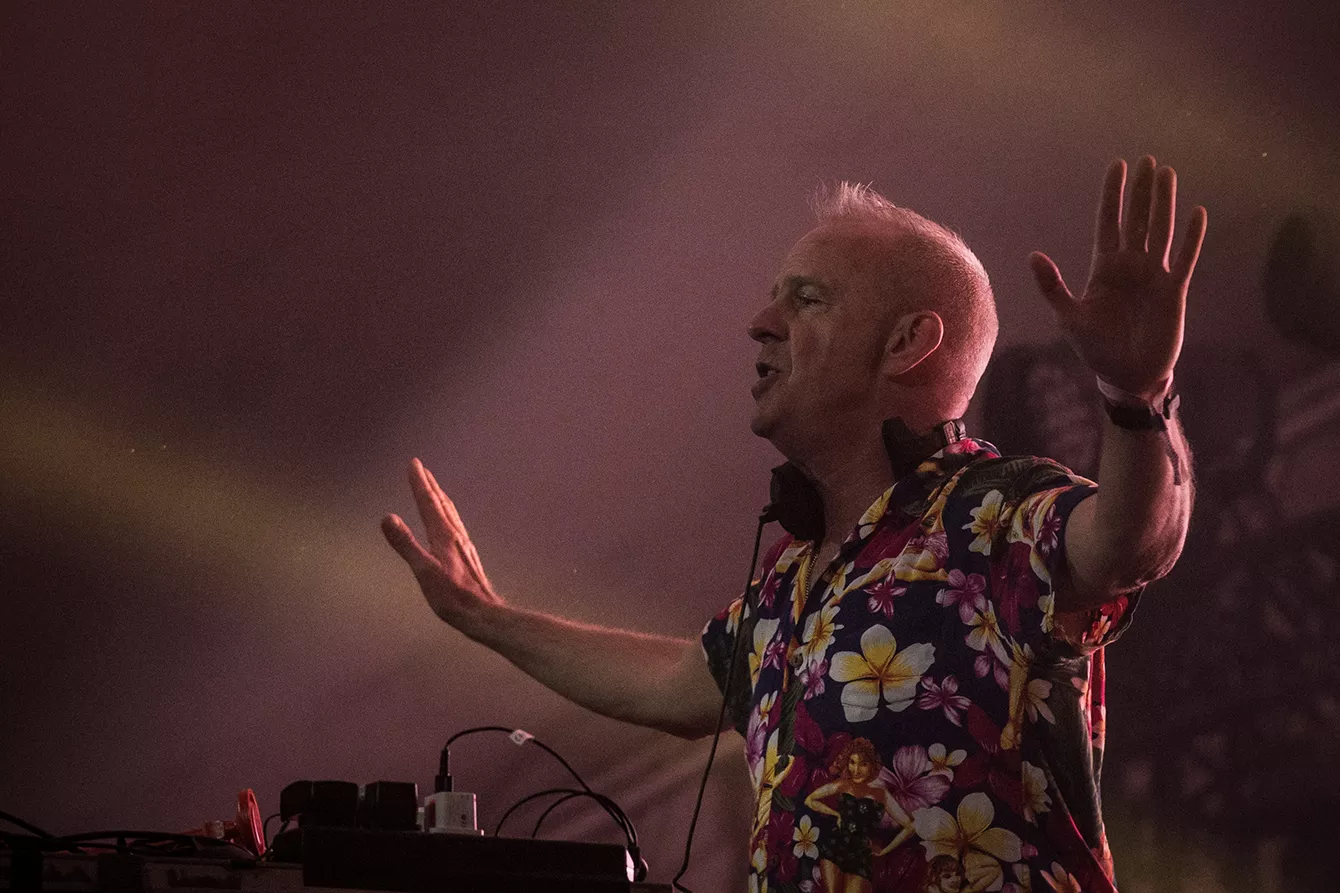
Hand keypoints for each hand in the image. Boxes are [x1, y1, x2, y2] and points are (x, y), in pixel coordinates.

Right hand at [381, 458, 502, 628]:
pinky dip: (447, 513)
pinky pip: (454, 525)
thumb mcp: (423, 570)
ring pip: (449, 513)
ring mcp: (462, 545)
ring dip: (439, 497)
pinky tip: (448, 522)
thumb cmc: (451, 596)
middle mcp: (455, 535)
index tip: (414, 464)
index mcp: (443, 535)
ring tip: (433, 487)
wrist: (481, 612)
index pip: (428, 502)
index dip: (420, 483)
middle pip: (440, 503)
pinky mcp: (465, 555)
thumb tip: (387, 517)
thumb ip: (405, 544)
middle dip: (429, 484)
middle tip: (420, 467)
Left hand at [1029, 156, 1206, 401]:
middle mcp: (1130, 266)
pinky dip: (1192, 237)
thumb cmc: (1096, 347)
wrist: (1126, 375)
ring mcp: (1153, 276)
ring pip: (1161, 231)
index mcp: (1104, 268)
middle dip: (1140, 191)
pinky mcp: (1173, 291)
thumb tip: (1034, 255)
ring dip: (1164, 203)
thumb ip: (1053, 286)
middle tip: (1146, 160)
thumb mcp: (1070, 317)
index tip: (1117, 166)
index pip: (1108, 222)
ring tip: (1167, 174)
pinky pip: (1184, 259)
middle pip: (1137, 219)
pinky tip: (1197, 214)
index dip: (1112, 196)